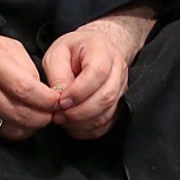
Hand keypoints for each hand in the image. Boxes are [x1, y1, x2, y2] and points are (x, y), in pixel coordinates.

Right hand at [0, 27, 61, 139]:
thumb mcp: (7, 45)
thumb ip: (27, 66)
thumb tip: (44, 89)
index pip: (27, 90)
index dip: (48, 99)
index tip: (59, 98)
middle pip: (21, 114)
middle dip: (45, 116)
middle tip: (55, 110)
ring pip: (11, 128)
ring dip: (32, 127)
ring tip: (40, 116)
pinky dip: (16, 130)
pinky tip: (23, 121)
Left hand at [41, 6, 156, 140]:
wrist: (94, 50)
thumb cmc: (73, 52)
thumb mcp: (57, 54)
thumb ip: (57, 75)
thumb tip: (60, 98)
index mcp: (103, 51)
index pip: (98, 73)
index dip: (78, 91)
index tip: (60, 100)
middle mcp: (118, 70)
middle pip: (106, 96)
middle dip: (78, 111)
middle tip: (58, 115)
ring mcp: (122, 88)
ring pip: (107, 113)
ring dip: (81, 122)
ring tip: (62, 119)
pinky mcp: (118, 104)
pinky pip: (106, 124)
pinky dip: (88, 129)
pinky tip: (73, 124)